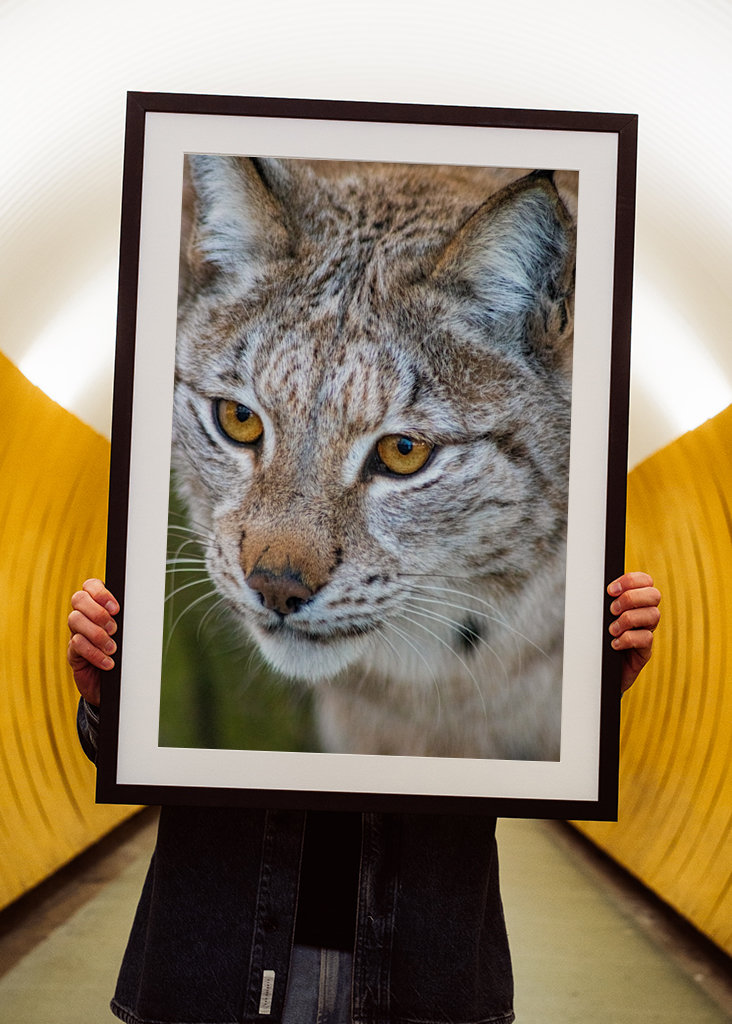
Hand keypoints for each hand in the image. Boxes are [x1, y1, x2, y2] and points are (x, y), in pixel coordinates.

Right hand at [67, 579, 119, 704]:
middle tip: (114, 629)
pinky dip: (94, 653)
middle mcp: (84, 616)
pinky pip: (77, 645)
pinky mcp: (73, 652)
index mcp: (98, 605)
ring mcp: (76, 633)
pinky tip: (108, 662)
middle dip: (98, 612)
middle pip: (79, 599)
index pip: (90, 585)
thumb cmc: (125, 654)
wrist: (116, 685)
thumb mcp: (129, 634)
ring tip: (112, 648)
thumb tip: (140, 610)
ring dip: (97, 634)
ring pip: (75, 620)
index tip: (116, 608)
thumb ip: (129, 620)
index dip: (100, 593)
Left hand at [607, 571, 660, 693]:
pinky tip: (614, 644)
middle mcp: (645, 615)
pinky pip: (646, 638)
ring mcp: (646, 632)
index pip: (645, 581)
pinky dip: (628, 639)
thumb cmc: (597, 640)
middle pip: (654, 595)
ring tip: (612, 630)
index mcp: (635, 602)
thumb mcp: (598, 618)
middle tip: (612, 610)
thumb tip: (590, 586)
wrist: (598, 672)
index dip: (631, 580)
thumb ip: (602, 602)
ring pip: (653, 615)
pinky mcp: (645, 651)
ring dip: (628, 619)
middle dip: (630, 598)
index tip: (610, 590)